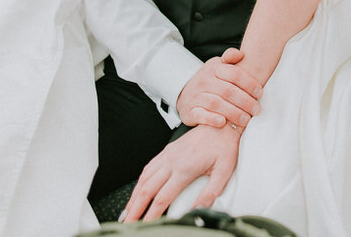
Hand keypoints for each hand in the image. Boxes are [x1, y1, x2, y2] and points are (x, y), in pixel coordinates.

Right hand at [122, 123, 240, 221]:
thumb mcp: (223, 172)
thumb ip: (210, 193)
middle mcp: (172, 161)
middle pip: (147, 190)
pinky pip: (148, 168)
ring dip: (134, 196)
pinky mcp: (168, 150)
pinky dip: (139, 181)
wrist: (221, 124)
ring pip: (144, 178)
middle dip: (135, 208)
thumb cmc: (223, 147)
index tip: (145, 225)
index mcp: (184, 169)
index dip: (152, 214)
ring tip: (128, 211)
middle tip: (127, 222)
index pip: (163, 198)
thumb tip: (199, 210)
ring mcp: (168, 155)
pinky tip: (137, 190)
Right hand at [176, 47, 261, 128]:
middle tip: (256, 110)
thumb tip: (241, 54)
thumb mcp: (217, 66)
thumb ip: (230, 58)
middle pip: (228, 91)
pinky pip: (201, 115)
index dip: (249, 84)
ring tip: (246, 120)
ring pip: (216, 104)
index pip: (235, 74)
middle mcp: (204, 81)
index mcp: (213, 68)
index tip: (260, 93)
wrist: (184, 94)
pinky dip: (212, 119)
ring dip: (233, 113)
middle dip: (245, 101)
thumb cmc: (209, 80)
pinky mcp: (190, 111)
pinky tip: (223, 123)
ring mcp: (196, 96)